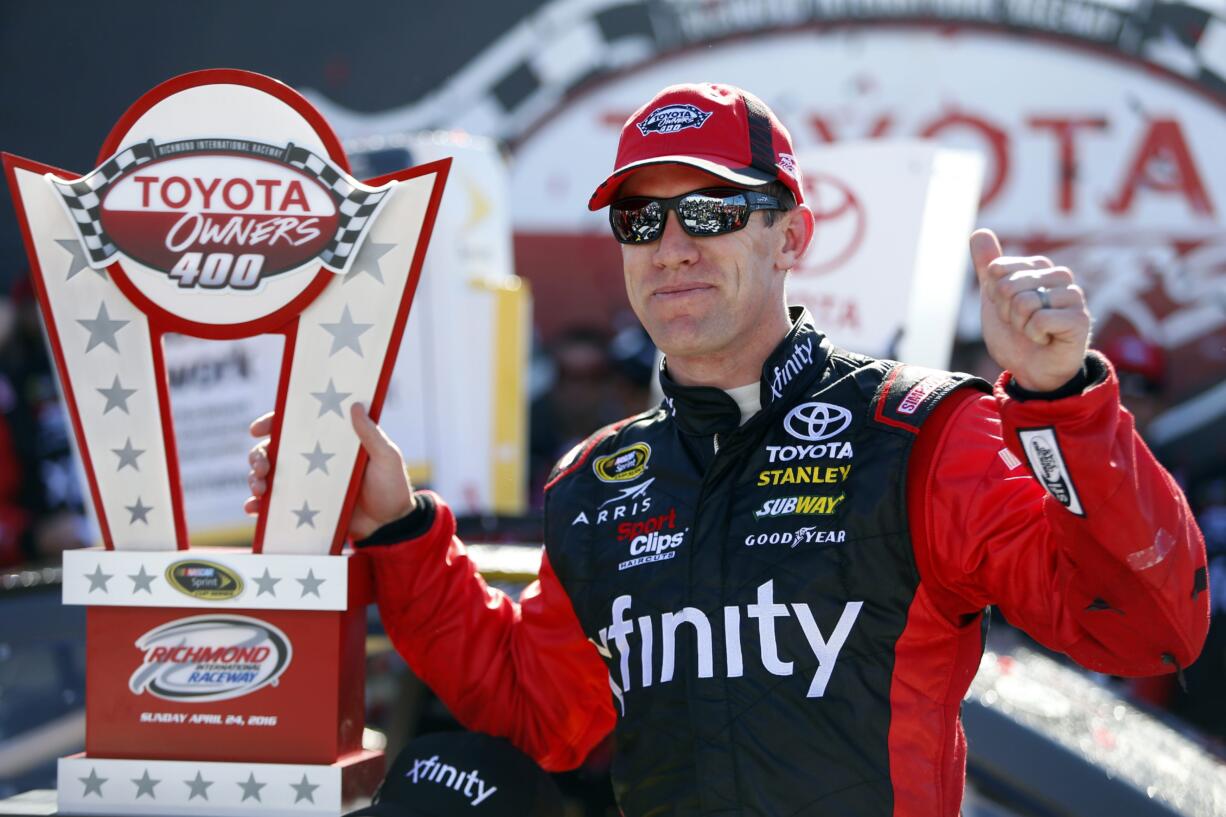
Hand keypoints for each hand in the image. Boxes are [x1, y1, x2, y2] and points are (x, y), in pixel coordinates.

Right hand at [245, 403, 416, 539]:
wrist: (392, 525)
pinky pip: (275, 505)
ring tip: (259, 486)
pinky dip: (258, 505)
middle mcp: (314, 460)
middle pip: (275, 451)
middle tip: (261, 464)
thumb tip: (355, 405)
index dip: (272, 423)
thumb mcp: (386, 457)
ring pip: (270, 476)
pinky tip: (254, 508)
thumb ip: (371, 434)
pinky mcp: (305, 508)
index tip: (257, 429)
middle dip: (259, 455)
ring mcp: (307, 484)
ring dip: (256, 477)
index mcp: (332, 442)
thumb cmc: (392, 486)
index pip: (296, 426)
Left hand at [970, 228, 1090, 391]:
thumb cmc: (1016, 334)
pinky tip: (1046, 339)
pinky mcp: (1080, 319)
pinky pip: (1040, 320)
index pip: (998, 269)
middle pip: (1009, 286)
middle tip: (1021, 324)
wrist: (1031, 370)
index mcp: (1039, 267)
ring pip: (1025, 302)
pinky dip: (1034, 334)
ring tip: (1034, 331)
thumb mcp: (994, 298)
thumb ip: (987, 266)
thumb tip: (978, 231)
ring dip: (1020, 325)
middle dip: (1006, 312)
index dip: (994, 296)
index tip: (1007, 309)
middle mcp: (1060, 276)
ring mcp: (1073, 297)